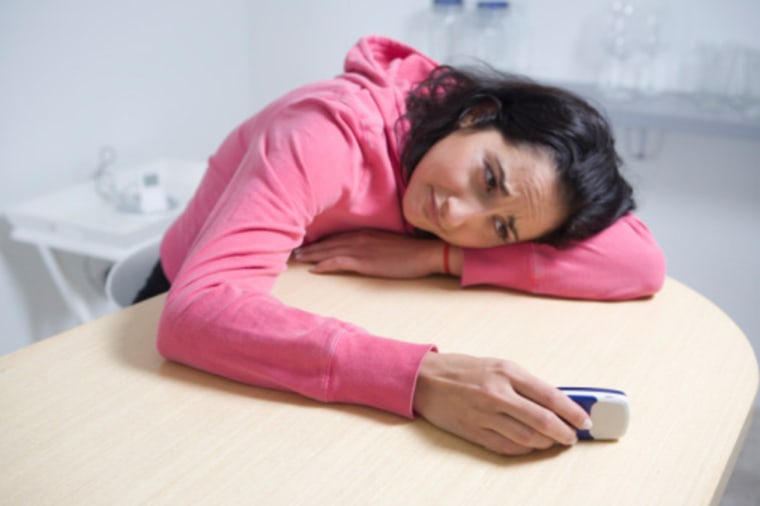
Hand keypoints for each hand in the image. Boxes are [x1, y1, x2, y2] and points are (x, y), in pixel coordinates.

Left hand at [293, 230, 450, 278]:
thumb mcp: (387, 243)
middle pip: (328, 242)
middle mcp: (359, 238)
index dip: (320, 241)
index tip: (306, 244)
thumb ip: (372, 245)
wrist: (424, 253)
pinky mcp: (365, 262)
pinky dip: (324, 264)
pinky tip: (313, 268)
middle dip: (310, 247)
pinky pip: (339, 261)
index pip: (336, 236)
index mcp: (364, 233)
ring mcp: (361, 249)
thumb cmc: (410, 251)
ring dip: (312, 255)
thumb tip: (364, 251)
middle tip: (293, 251)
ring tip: (297, 259)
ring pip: (329, 250)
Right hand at [413, 352, 591, 455]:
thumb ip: (524, 384)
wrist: (424, 379)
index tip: (584, 420)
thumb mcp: (497, 366)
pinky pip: (507, 446)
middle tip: (572, 437)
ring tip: (552, 441)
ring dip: (545, 443)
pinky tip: (530, 444)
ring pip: (527, 437)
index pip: (550, 395)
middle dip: (564, 432)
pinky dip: (524, 448)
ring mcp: (484, 414)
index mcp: (507, 372)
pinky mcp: (474, 431)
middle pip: (542, 420)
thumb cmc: (462, 370)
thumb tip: (555, 403)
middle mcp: (497, 393)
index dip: (572, 411)